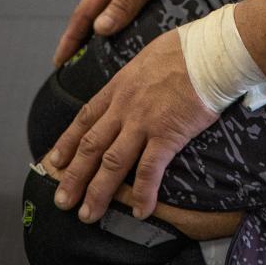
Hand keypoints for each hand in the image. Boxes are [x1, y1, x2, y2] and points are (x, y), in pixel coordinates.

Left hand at [46, 25, 221, 222]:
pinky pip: (150, 170)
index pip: (85, 118)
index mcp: (119, 86)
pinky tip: (141, 212)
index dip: (66, 143)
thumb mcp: (148, 57)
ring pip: (112, 163)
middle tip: (62, 201)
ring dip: (97, 192)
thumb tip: (135, 84)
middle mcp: (125, 106)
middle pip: (91, 146)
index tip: (53, 162)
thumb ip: (136, 77)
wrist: (212, 51)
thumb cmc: (187, 49)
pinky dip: (143, 194)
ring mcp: (144, 121)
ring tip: (87, 215)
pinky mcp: (167, 134)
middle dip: (73, 176)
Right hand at [52, 0, 218, 68]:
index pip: (83, 14)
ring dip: (100, 32)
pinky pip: (126, 9)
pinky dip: (120, 25)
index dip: (70, 39)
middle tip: (72, 65)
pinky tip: (127, 36)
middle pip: (93, 13)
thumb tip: (98, 29)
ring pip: (110, 11)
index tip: (58, 63)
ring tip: (95, 56)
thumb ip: (124, 3)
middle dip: (80, 38)